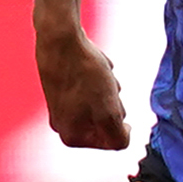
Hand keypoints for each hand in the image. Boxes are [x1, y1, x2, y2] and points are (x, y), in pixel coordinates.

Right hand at [37, 17, 130, 151]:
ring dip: (108, 90)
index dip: (121, 122)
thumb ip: (118, 137)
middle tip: (103, 88)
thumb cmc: (85, 75)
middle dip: (113, 104)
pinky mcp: (63, 88)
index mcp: (72, 136)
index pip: (113, 142)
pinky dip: (100, 77)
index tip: (113, 103)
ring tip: (97, 76)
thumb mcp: (109, 112)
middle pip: (107, 122)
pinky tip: (92, 67)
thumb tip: (121, 138)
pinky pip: (94, 87)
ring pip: (103, 103)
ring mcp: (61, 106)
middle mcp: (62, 124)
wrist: (61, 39)